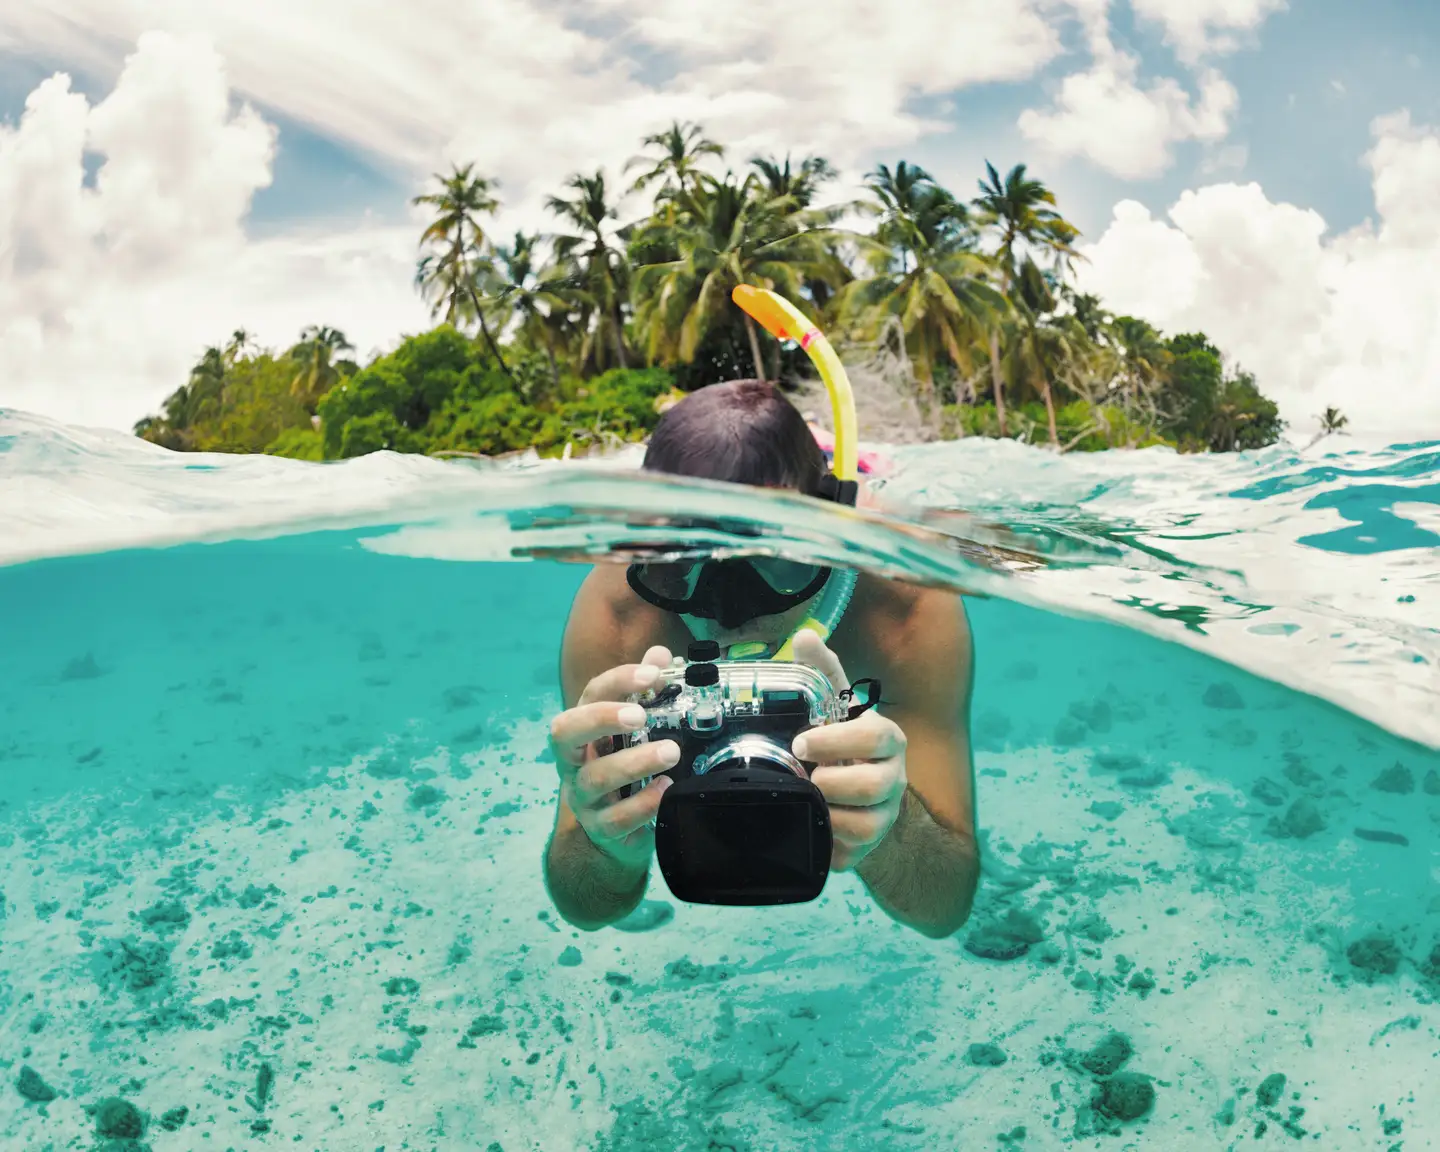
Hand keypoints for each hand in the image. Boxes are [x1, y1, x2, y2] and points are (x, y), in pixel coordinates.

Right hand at [547, 646, 681, 870]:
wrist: (618, 831)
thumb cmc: (625, 767)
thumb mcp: (633, 730)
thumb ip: (645, 691)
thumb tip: (661, 655)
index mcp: (584, 729)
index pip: (590, 695)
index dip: (618, 681)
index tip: (652, 674)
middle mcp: (575, 760)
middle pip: (566, 732)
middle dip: (602, 718)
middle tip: (640, 715)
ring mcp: (583, 796)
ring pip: (596, 777)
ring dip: (635, 762)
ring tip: (671, 752)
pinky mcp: (600, 828)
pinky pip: (616, 819)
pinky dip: (642, 803)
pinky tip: (666, 789)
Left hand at [789, 629, 906, 870]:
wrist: (855, 798)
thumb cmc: (840, 745)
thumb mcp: (833, 708)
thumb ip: (822, 673)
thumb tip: (804, 636)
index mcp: (888, 740)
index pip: (876, 737)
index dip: (836, 741)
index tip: (801, 744)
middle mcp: (895, 778)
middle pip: (871, 786)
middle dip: (830, 783)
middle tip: (804, 776)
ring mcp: (886, 815)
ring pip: (864, 825)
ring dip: (827, 814)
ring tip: (808, 801)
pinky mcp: (871, 847)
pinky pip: (850, 853)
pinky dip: (827, 842)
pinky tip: (813, 827)